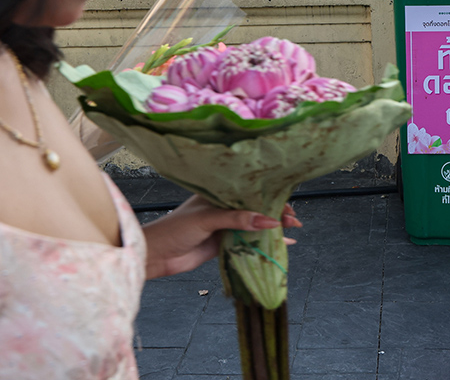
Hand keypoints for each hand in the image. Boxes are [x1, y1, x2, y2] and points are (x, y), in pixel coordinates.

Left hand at [142, 196, 301, 279]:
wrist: (156, 255)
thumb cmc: (174, 229)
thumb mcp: (207, 219)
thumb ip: (237, 219)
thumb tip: (268, 221)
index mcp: (218, 195)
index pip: (250, 193)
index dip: (269, 198)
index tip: (286, 206)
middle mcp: (223, 209)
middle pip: (256, 209)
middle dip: (276, 213)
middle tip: (293, 220)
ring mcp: (224, 227)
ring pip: (254, 226)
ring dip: (273, 229)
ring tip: (293, 230)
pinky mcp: (223, 244)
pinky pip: (249, 242)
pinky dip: (265, 244)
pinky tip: (281, 246)